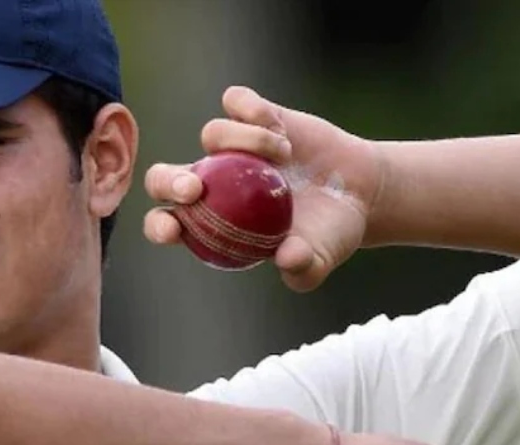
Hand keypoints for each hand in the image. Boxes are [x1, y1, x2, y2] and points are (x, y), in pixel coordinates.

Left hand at [143, 86, 384, 291]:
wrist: (360, 192)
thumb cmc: (329, 232)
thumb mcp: (320, 257)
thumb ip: (303, 268)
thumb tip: (287, 258)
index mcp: (213, 223)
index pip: (166, 224)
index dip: (160, 226)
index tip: (175, 229)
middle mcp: (214, 182)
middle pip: (164, 177)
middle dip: (167, 181)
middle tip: (195, 188)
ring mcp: (233, 147)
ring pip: (212, 133)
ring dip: (245, 141)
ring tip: (283, 156)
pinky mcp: (256, 115)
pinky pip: (236, 102)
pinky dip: (252, 110)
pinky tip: (280, 130)